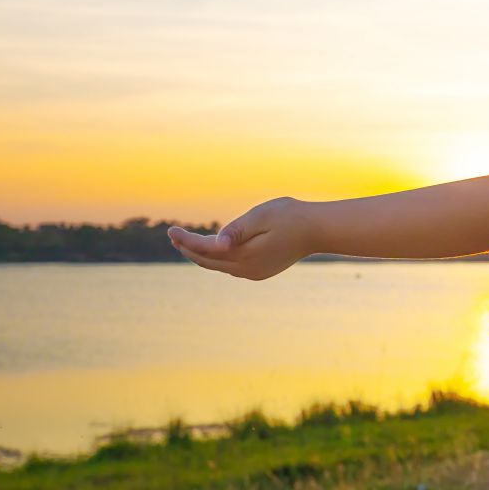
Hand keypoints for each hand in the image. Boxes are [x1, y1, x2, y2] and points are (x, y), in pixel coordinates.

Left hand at [168, 197, 313, 280]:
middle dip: (189, 249)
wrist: (317, 230)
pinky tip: (212, 250)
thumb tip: (216, 245)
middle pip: (208, 262)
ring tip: (185, 243)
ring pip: (219, 266)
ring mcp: (254, 273)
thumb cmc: (289, 217)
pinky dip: (217, 258)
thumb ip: (236, 230)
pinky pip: (231, 266)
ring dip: (201, 255)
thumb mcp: (260, 217)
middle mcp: (247, 269)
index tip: (171, 231)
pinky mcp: (260, 271)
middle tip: (173, 236)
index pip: (206, 250)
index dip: (186, 241)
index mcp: (244, 256)